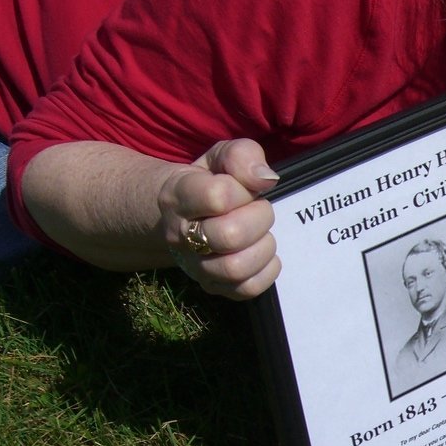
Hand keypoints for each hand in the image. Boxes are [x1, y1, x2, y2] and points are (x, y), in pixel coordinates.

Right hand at [160, 138, 280, 299]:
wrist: (180, 214)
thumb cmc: (208, 181)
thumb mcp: (219, 157)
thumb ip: (241, 156)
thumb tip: (266, 178)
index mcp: (179, 196)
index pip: (217, 197)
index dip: (243, 191)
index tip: (246, 189)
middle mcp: (181, 236)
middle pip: (230, 236)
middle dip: (259, 219)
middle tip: (259, 210)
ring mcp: (196, 265)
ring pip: (236, 268)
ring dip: (263, 247)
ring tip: (261, 233)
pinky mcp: (213, 286)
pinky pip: (247, 289)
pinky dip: (266, 271)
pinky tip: (263, 254)